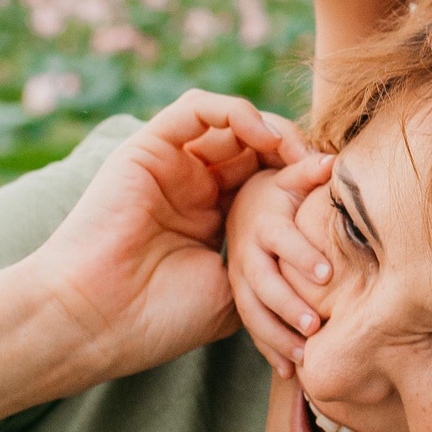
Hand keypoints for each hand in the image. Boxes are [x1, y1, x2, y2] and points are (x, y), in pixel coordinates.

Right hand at [21, 91, 306, 387]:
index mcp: (210, 216)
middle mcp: (190, 184)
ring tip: (298, 154)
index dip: (300, 177)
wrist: (97, 321)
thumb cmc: (160, 317)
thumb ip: (270, 258)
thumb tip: (321, 248)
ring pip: (229, 121)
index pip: (264, 177)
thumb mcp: (235, 290)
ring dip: (271, 128)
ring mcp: (167, 164)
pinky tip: (264, 138)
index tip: (335, 191)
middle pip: (252, 144)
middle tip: (323, 168)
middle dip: (293, 149)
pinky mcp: (146, 147)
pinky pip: (195, 110)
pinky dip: (236, 113)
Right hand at [228, 154, 337, 378]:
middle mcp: (248, 253)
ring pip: (254, 312)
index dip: (302, 255)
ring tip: (303, 360)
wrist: (242, 208)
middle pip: (264, 283)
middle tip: (313, 327)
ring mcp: (240, 280)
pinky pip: (252, 328)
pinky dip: (269, 350)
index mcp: (265, 223)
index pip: (282, 240)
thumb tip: (333, 161)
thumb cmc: (280, 192)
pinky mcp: (241, 300)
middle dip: (288, 306)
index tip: (326, 275)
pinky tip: (289, 373)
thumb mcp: (289, 177)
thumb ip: (309, 171)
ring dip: (278, 337)